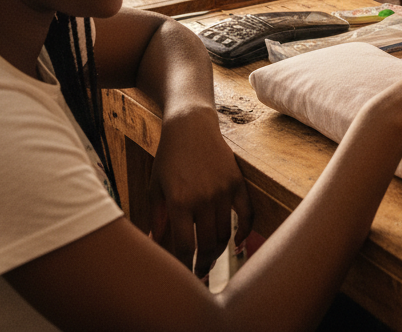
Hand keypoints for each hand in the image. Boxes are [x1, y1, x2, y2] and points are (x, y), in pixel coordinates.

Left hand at [148, 107, 254, 276]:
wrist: (190, 125)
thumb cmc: (168, 156)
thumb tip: (156, 245)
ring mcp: (222, 190)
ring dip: (220, 251)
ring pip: (225, 232)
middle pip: (207, 244)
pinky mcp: (237, 182)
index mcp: (179, 202)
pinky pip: (246, 213)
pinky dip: (245, 230)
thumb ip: (157, 218)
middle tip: (199, 274)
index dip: (184, 266)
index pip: (184, 247)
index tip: (182, 275)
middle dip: (203, 265)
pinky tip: (239, 242)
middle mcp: (203, 198)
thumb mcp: (155, 187)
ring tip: (212, 260)